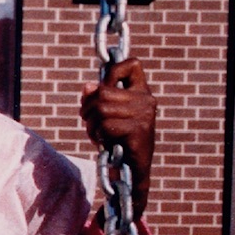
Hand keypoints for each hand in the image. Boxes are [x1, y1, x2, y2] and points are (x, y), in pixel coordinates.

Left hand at [81, 57, 156, 210]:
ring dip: (90, 125)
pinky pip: (105, 125)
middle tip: (89, 122)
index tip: (104, 87)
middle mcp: (146, 100)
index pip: (132, 64)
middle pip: (102, 91)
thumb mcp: (105, 115)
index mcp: (141, 91)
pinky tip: (104, 142)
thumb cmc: (116, 140)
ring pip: (100, 108)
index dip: (113, 71)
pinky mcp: (138, 131)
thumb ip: (97, 98)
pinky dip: (98, 135)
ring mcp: (144, 115)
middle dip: (87, 109)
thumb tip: (88, 87)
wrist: (131, 170)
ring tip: (97, 134)